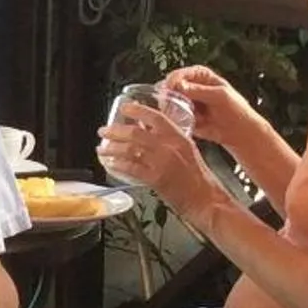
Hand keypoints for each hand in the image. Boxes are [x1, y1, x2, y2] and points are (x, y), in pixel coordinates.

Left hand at [99, 105, 221, 224]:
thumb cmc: (198, 178)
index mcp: (180, 138)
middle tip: (104, 131)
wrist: (206, 199)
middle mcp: (170, 148)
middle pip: (136, 133)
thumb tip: (146, 129)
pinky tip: (110, 164)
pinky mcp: (156, 179)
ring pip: (130, 150)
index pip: (156, 117)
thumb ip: (168, 139)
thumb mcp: (186, 151)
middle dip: (115, 131)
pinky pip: (130, 168)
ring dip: (112, 148)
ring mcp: (162, 163)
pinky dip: (117, 165)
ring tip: (101, 148)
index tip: (125, 108)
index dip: (138, 110)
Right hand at [159, 65, 259, 148]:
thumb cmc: (235, 110)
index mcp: (202, 76)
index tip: (169, 87)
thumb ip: (198, 90)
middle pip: (172, 87)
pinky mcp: (184, 116)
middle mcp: (192, 87)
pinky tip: (181, 122)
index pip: (182, 73)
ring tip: (179, 115)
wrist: (239, 132)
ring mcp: (187, 102)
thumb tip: (178, 86)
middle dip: (169, 95)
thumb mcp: (219, 96)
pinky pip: (173, 116)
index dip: (174, 79)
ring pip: (170, 102)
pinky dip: (175, 119)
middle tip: (168, 104)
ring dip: (171, 108)